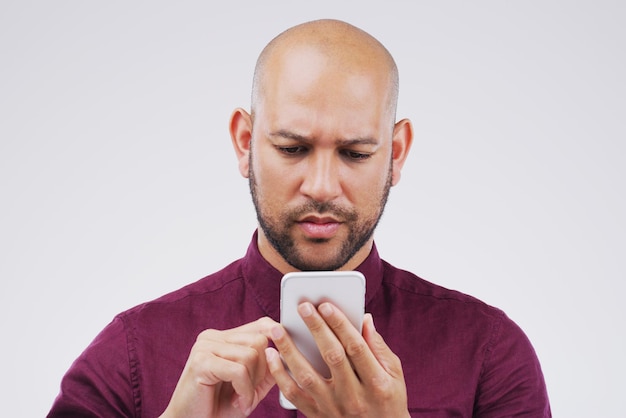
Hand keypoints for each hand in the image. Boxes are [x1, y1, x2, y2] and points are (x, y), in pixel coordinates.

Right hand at [159, 317, 277, 417]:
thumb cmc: (219, 407)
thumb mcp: (250, 386)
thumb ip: (267, 370)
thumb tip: (287, 353)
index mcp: (223, 338)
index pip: (260, 325)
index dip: (276, 339)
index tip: (280, 360)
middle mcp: (212, 337)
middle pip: (259, 341)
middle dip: (261, 371)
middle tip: (249, 392)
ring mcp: (205, 347)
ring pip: (250, 355)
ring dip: (251, 385)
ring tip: (241, 399)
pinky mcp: (201, 362)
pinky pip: (238, 371)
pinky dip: (244, 391)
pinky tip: (238, 402)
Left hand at [265, 302, 408, 416]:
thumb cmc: (388, 399)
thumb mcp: (394, 374)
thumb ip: (378, 346)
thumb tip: (364, 318)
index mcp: (377, 383)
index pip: (356, 347)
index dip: (341, 324)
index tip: (326, 305)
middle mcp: (354, 396)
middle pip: (332, 356)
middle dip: (316, 328)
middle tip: (303, 307)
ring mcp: (333, 408)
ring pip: (307, 376)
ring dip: (290, 350)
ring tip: (278, 329)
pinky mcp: (317, 415)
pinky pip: (294, 395)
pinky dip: (280, 375)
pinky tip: (272, 356)